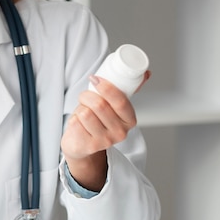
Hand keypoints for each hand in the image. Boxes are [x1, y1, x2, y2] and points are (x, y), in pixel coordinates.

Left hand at [61, 71, 150, 190]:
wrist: (82, 144)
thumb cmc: (98, 120)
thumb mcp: (114, 106)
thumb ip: (127, 89)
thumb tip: (146, 73)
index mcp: (130, 120)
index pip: (120, 102)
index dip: (106, 88)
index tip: (95, 78)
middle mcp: (120, 133)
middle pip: (99, 105)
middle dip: (87, 95)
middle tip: (84, 96)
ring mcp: (104, 142)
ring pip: (85, 113)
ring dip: (79, 108)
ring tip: (83, 113)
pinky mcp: (88, 146)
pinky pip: (75, 123)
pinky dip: (73, 119)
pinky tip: (78, 125)